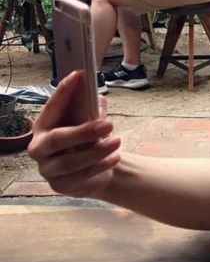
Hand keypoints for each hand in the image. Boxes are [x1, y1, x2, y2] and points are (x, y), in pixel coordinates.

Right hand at [27, 71, 120, 198]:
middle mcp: (39, 148)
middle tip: (109, 124)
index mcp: (44, 125)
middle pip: (56, 140)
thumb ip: (90, 107)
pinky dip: (100, 166)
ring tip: (117, 141)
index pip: (51, 107)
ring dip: (96, 151)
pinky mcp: (60, 186)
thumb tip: (93, 93)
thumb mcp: (90, 119)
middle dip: (83, 131)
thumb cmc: (89, 136)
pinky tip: (114, 157)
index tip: (79, 75)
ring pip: (69, 162)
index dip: (63, 92)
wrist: (97, 167)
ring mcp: (47, 169)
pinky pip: (79, 178)